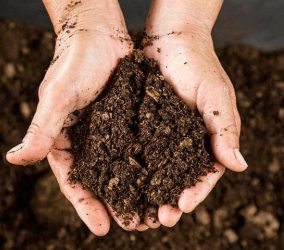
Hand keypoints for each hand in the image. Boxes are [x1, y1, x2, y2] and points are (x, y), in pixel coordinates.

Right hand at [6, 0, 138, 234]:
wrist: (99, 33)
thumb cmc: (74, 61)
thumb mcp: (58, 97)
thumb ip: (41, 129)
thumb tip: (14, 160)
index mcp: (65, 139)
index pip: (74, 180)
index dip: (86, 205)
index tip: (102, 228)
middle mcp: (88, 139)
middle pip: (102, 180)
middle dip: (116, 203)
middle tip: (135, 225)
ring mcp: (110, 131)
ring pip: (123, 167)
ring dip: (136, 189)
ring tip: (151, 211)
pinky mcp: (128, 120)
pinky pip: (138, 146)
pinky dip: (148, 164)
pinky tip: (162, 177)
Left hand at [143, 0, 247, 226]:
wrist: (170, 41)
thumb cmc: (198, 65)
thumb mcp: (216, 96)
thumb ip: (225, 129)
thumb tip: (238, 165)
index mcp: (205, 138)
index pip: (203, 173)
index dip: (195, 192)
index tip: (182, 207)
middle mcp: (182, 141)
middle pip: (177, 178)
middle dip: (169, 200)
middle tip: (159, 219)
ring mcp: (160, 135)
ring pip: (155, 170)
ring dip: (148, 192)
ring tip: (139, 211)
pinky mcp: (140, 125)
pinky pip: (135, 150)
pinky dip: (131, 168)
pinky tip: (122, 183)